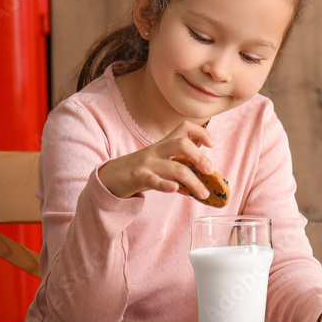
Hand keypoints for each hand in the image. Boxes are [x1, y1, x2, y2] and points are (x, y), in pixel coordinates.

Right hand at [98, 121, 215, 198]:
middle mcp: (157, 150)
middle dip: (200, 157)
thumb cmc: (141, 169)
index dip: (201, 132)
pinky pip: (154, 180)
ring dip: (193, 182)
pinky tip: (176, 189)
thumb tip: (205, 169)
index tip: (212, 144)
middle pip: (182, 144)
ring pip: (175, 168)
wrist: (110, 177)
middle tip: (211, 171)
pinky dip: (166, 185)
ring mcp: (147, 163)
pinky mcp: (138, 178)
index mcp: (164, 143)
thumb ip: (180, 161)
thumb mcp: (161, 159)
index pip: (184, 127)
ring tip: (204, 194)